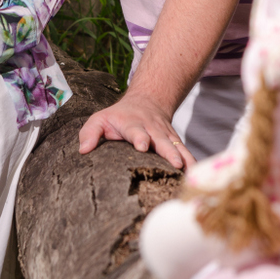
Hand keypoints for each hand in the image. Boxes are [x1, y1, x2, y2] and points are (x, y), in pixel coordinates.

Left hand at [78, 91, 195, 169]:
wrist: (147, 101)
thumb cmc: (118, 117)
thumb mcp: (100, 119)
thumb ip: (90, 133)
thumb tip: (83, 150)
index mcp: (133, 124)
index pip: (136, 131)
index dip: (140, 138)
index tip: (143, 146)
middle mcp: (152, 129)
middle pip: (162, 140)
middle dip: (168, 152)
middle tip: (174, 163)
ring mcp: (166, 136)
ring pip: (178, 147)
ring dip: (184, 159)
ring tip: (190, 173)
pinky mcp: (175, 142)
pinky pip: (186, 153)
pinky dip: (192, 164)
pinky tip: (197, 177)